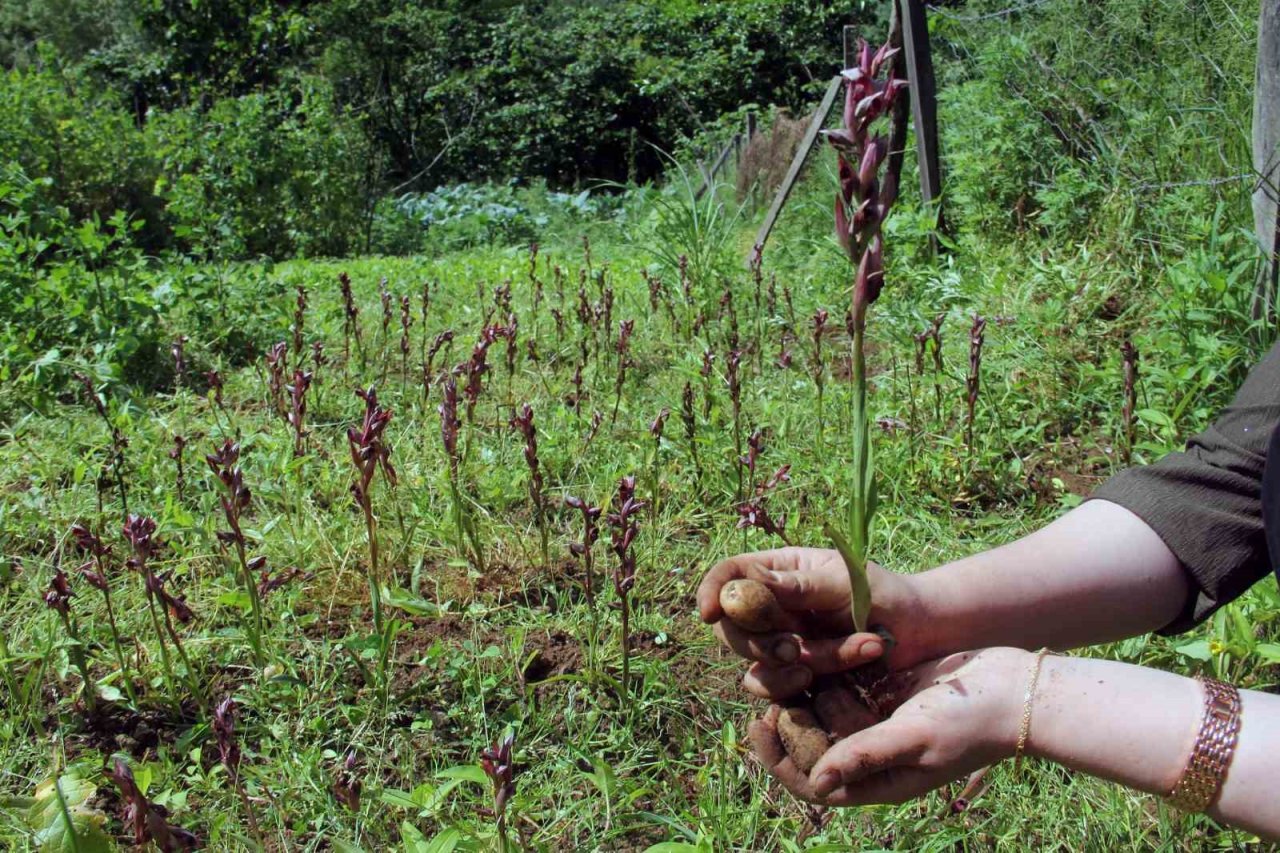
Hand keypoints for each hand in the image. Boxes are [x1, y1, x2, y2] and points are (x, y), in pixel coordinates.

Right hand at [696, 547, 927, 699]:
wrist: (919, 632)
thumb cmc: (885, 593)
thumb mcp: (845, 582)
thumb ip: (799, 586)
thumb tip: (749, 584)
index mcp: (779, 570)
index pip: (728, 575)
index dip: (712, 591)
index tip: (710, 613)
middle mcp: (772, 607)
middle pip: (729, 626)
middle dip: (758, 642)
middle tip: (792, 647)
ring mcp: (781, 642)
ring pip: (753, 662)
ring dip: (786, 666)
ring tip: (825, 662)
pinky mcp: (795, 674)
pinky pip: (773, 688)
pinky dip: (795, 685)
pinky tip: (825, 677)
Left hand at [749, 647, 1029, 805]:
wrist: (1014, 688)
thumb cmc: (971, 721)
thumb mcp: (914, 737)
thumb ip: (865, 755)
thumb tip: (815, 782)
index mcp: (878, 781)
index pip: (812, 780)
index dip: (781, 757)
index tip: (762, 722)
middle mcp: (872, 755)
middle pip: (811, 743)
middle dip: (788, 717)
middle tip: (771, 681)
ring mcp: (877, 721)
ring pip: (823, 710)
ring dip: (804, 689)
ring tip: (788, 660)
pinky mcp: (884, 693)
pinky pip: (844, 685)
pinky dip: (827, 671)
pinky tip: (810, 646)